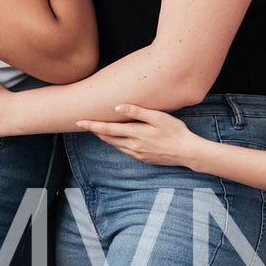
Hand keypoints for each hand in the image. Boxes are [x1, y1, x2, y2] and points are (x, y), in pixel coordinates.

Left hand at [77, 103, 198, 165]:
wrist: (187, 152)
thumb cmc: (175, 132)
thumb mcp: (158, 117)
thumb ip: (137, 111)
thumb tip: (118, 106)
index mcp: (135, 133)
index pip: (107, 129)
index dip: (92, 125)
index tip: (78, 122)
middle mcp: (133, 146)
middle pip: (108, 138)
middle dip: (95, 131)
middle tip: (84, 124)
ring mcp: (137, 154)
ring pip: (115, 145)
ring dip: (105, 138)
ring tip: (98, 130)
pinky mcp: (143, 159)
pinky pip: (124, 151)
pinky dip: (116, 144)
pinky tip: (117, 140)